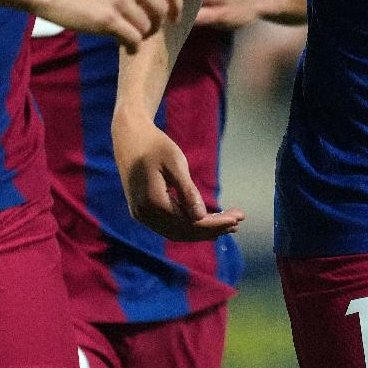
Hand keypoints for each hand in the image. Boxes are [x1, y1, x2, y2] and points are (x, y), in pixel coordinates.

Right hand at [34, 0, 180, 50]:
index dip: (176, 3)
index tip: (175, 16)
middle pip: (161, 9)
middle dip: (157, 24)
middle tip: (148, 31)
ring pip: (146, 27)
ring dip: (141, 36)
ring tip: (130, 38)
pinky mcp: (107, 19)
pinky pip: (132, 39)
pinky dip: (132, 46)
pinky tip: (127, 48)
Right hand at [113, 116, 243, 241]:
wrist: (129, 136)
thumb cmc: (155, 145)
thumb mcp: (176, 164)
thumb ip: (188, 192)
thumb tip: (201, 218)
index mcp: (153, 203)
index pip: (190, 223)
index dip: (215, 224)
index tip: (237, 219)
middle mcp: (144, 215)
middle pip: (184, 231)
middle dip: (213, 229)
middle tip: (238, 222)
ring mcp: (141, 215)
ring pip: (177, 231)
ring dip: (202, 230)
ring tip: (227, 224)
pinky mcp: (143, 211)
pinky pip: (169, 225)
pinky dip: (189, 225)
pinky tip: (207, 220)